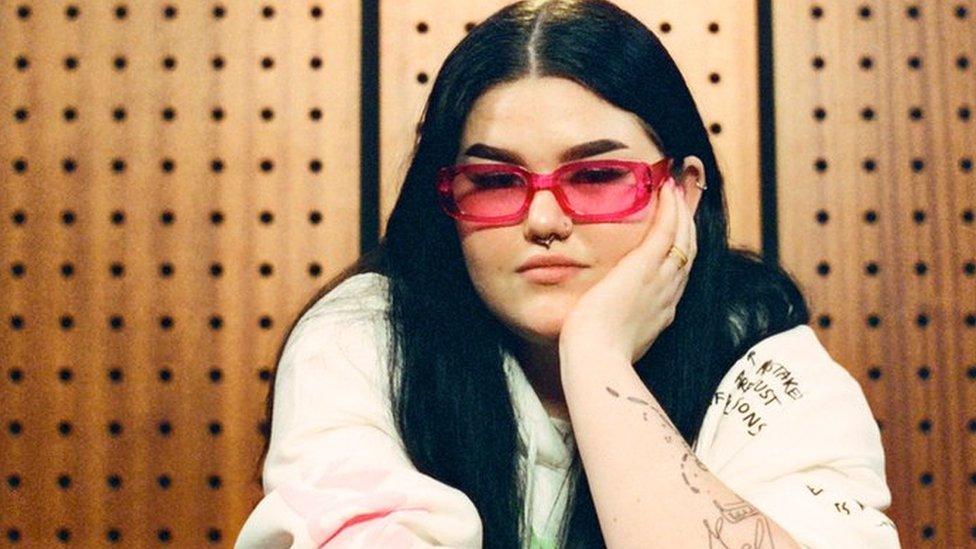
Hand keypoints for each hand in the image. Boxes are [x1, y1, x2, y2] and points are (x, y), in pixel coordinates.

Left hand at [559, 176, 697, 364]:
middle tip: (684, 201)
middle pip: (688, 253)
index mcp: (660, 313)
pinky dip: (671, 209)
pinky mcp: (644, 268)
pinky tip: (667, 190)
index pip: (676, 275)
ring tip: (676, 189)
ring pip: (684, 239)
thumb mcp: (610, 340)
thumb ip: (610, 324)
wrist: (595, 360)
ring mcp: (660, 280)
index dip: (679, 252)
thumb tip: (597, 318)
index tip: (677, 235)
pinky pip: (667, 230)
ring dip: (683, 211)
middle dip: (688, 226)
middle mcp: (667, 295)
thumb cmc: (593, 356)